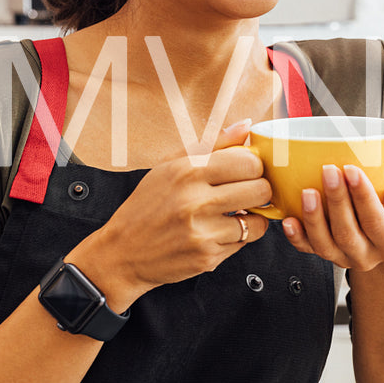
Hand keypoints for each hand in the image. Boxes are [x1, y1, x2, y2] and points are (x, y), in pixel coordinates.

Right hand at [65, 119, 271, 308]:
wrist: (123, 252)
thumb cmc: (147, 205)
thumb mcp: (170, 166)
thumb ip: (212, 144)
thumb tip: (247, 125)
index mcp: (187, 171)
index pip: (248, 161)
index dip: (254, 166)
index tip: (246, 171)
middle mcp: (195, 200)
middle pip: (261, 189)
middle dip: (260, 190)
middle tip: (247, 192)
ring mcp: (202, 231)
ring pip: (258, 220)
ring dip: (252, 217)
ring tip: (235, 213)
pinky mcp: (208, 257)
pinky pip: (244, 242)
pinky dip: (239, 236)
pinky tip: (220, 231)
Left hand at [280, 166, 383, 271]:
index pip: (376, 222)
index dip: (363, 197)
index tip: (352, 170)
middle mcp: (367, 256)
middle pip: (348, 234)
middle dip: (336, 202)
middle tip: (329, 171)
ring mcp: (344, 257)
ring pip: (325, 245)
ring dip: (314, 218)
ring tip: (307, 192)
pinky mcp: (326, 252)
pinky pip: (308, 249)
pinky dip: (296, 237)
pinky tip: (289, 220)